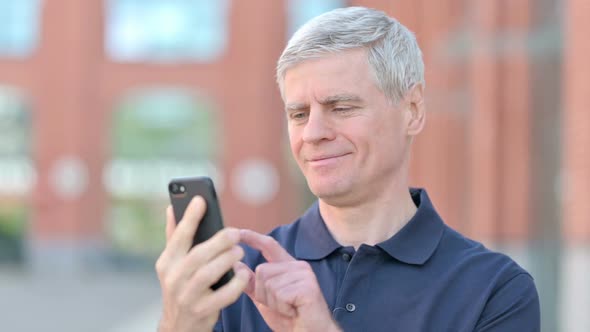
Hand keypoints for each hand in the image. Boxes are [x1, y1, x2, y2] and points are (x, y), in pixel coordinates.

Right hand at [155, 197, 250, 331]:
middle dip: (218, 241)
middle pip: (197, 255)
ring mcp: (187, 296)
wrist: (178, 326)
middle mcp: (173, 279)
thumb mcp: (172, 263)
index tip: (201, 199)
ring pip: (208, 274)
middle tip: (235, 233)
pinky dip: (236, 283)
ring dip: (227, 259)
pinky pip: (223, 296)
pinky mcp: (202, 311)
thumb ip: (174, 236)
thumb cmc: (181, 285)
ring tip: (239, 251)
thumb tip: (171, 207)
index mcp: (167, 262)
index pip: (178, 236)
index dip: (189, 217)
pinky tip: (243, 273)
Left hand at [239, 229, 341, 331]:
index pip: (269, 245)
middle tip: (282, 305)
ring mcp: (304, 275)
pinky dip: (282, 307)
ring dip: (274, 302)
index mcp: (289, 266)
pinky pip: (280, 294)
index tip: (238, 232)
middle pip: (262, 271)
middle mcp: (298, 266)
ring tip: (289, 308)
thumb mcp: (266, 299)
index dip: (253, 238)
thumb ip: (252, 282)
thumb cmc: (291, 318)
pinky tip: (294, 311)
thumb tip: (236, 264)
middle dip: (264, 294)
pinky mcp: (308, 286)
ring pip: (269, 284)